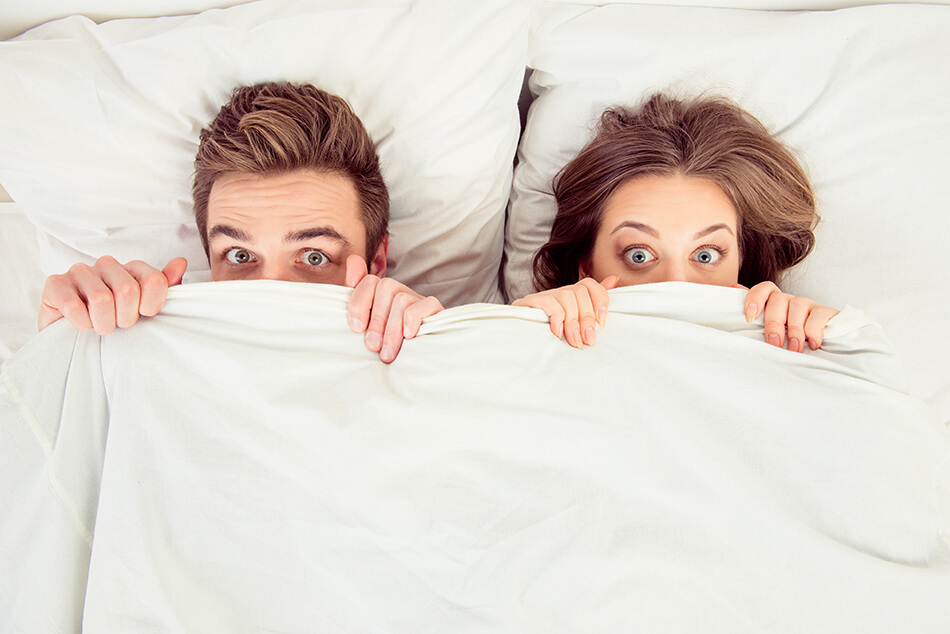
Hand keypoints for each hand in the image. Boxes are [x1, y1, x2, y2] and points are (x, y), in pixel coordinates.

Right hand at [38, 256, 187, 333]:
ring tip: (100, 327)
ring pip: (101, 299)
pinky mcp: (54, 283)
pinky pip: (72, 305)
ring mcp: (80, 271)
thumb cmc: (115, 321)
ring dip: (103, 324)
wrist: (74, 338)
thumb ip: (165, 287)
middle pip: (128, 290)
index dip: (152, 306)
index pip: (154, 280)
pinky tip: (81, 324)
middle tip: (118, 324)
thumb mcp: (145, 308)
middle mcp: (107, 264)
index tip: (144, 316)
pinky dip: (81, 323)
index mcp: (133, 268)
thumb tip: (180, 262)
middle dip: (126, 318)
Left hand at [344, 254, 443, 363]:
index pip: (369, 281)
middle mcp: (402, 292)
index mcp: (383, 295)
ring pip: (401, 300)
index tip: (357, 328)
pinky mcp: (436, 311)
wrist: (422, 365)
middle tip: (373, 346)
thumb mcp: (369, 327)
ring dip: (391, 330)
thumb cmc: (390, 348)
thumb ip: (358, 298)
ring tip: (387, 353)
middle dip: (376, 319)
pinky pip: (421, 307)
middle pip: (386, 287)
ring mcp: (420, 300)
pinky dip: (411, 321)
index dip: (359, 302)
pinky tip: (409, 338)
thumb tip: (352, 259)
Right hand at [512, 276, 618, 347]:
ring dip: (573, 323)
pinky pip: (549, 303)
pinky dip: (556, 318)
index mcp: (572, 295)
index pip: (590, 284)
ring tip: (573, 341)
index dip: (600, 299)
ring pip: (567, 297)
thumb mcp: (577, 320)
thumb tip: (614, 279)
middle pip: (580, 293)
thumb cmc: (552, 332)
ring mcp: (544, 295)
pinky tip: (557, 332)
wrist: (520, 337)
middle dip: (587, 318)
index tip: (602, 321)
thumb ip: (595, 300)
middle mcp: (559, 291)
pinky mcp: (530, 302)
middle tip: (588, 339)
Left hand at [742, 281, 838, 351]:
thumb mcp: (771, 329)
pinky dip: (814, 331)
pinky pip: (818, 315)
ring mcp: (809, 304)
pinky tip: (813, 344)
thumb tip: (733, 288)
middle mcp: (790, 300)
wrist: (826, 343)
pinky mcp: (826, 312)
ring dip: (794, 330)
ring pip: (797, 306)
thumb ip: (755, 312)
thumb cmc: (790, 337)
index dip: (755, 298)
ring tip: (794, 349)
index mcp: (775, 302)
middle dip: (774, 323)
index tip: (750, 317)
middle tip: (775, 343)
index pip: (764, 288)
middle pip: (778, 300)